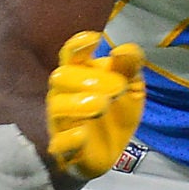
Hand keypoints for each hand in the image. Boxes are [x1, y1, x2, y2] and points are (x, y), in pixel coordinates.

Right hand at [44, 32, 145, 178]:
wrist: (114, 150)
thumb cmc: (117, 112)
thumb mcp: (132, 86)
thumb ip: (130, 66)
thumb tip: (124, 49)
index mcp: (79, 75)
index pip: (70, 55)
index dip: (77, 45)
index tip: (94, 38)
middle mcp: (64, 95)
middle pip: (61, 78)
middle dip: (87, 79)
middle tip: (118, 86)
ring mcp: (62, 122)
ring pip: (56, 106)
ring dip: (78, 103)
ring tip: (102, 104)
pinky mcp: (66, 149)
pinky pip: (59, 142)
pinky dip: (69, 137)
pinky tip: (83, 132)